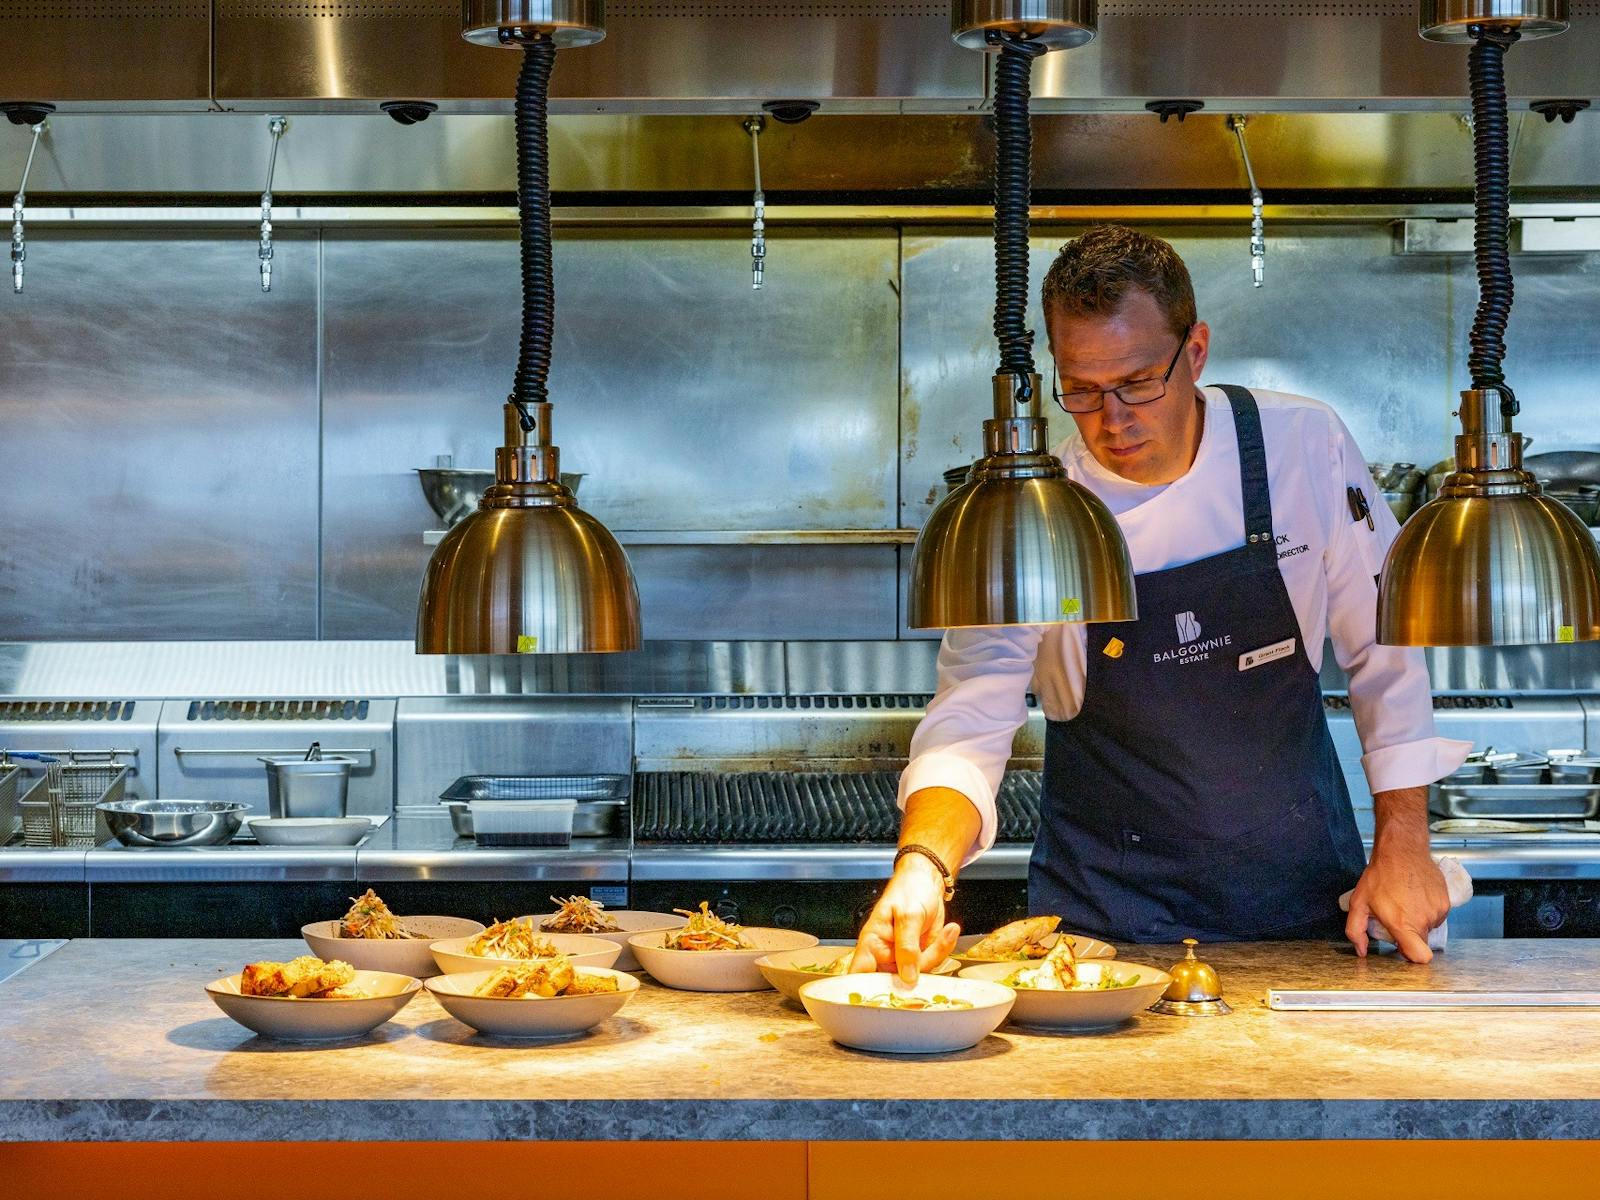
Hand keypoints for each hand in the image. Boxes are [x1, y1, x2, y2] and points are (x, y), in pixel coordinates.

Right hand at [850, 854, 960, 984]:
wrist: (928, 882)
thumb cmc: (909, 890)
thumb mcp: (908, 915)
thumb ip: (907, 946)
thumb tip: (907, 976)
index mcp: (871, 944)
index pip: (858, 976)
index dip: (862, 994)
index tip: (879, 1002)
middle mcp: (885, 956)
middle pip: (893, 983)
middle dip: (914, 976)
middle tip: (927, 958)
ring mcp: (903, 959)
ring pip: (918, 976)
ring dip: (934, 955)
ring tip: (945, 931)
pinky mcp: (920, 959)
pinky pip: (932, 965)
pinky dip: (943, 950)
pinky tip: (948, 932)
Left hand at [1345, 835, 1451, 962]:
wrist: (1402, 850)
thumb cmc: (1379, 875)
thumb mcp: (1358, 902)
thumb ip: (1356, 930)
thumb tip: (1361, 950)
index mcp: (1403, 924)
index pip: (1420, 957)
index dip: (1410, 956)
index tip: (1401, 946)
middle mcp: (1424, 920)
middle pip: (1422, 942)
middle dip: (1409, 935)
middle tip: (1396, 916)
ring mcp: (1438, 911)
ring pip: (1429, 927)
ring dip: (1418, 921)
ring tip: (1405, 902)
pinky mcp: (1446, 902)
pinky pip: (1437, 915)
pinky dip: (1427, 910)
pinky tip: (1415, 896)